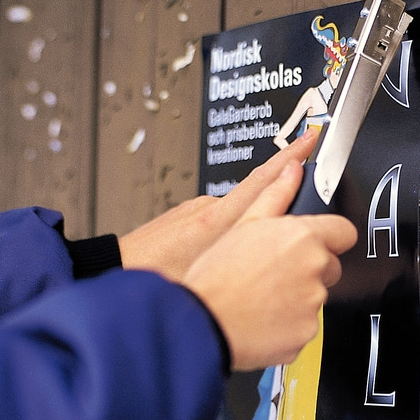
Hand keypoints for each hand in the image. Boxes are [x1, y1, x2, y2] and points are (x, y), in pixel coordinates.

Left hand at [118, 129, 318, 282]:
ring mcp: (194, 208)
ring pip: (236, 212)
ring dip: (249, 222)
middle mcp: (207, 207)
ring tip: (255, 245)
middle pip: (256, 191)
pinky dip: (226, 230)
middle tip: (304, 156)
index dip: (289, 159)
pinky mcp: (184, 216)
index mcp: (217, 221)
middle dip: (282, 177)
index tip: (307, 139)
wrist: (113, 267)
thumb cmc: (156, 279)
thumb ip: (240, 266)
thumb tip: (267, 268)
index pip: (262, 181)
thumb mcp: (208, 280)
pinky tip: (222, 252)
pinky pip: (216, 219)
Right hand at [182, 159, 356, 371]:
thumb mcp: (244, 223)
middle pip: (331, 266)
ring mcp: (314, 304)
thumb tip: (293, 170)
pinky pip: (305, 325)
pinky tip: (264, 317)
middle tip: (275, 272)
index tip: (316, 242)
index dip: (330, 236)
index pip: (344, 231)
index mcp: (304, 237)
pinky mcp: (308, 332)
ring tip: (263, 296)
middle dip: (310, 269)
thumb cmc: (218, 275)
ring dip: (298, 297)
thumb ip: (276, 194)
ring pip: (316, 297)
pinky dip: (290, 324)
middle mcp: (315, 269)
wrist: (203, 321)